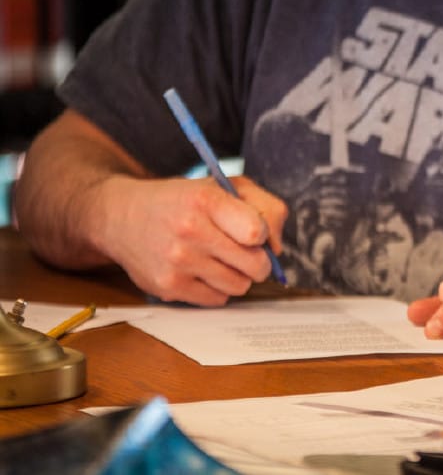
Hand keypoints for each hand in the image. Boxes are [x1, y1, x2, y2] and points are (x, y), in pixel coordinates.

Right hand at [95, 172, 287, 306]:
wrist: (123, 217)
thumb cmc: (184, 201)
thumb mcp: (225, 186)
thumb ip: (266, 207)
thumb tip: (276, 247)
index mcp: (206, 200)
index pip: (257, 231)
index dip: (263, 235)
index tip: (253, 232)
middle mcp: (190, 231)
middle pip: (255, 265)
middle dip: (258, 260)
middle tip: (245, 251)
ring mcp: (177, 262)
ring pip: (239, 286)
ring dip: (238, 275)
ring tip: (222, 259)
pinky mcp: (167, 287)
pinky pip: (217, 300)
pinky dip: (217, 288)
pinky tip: (203, 271)